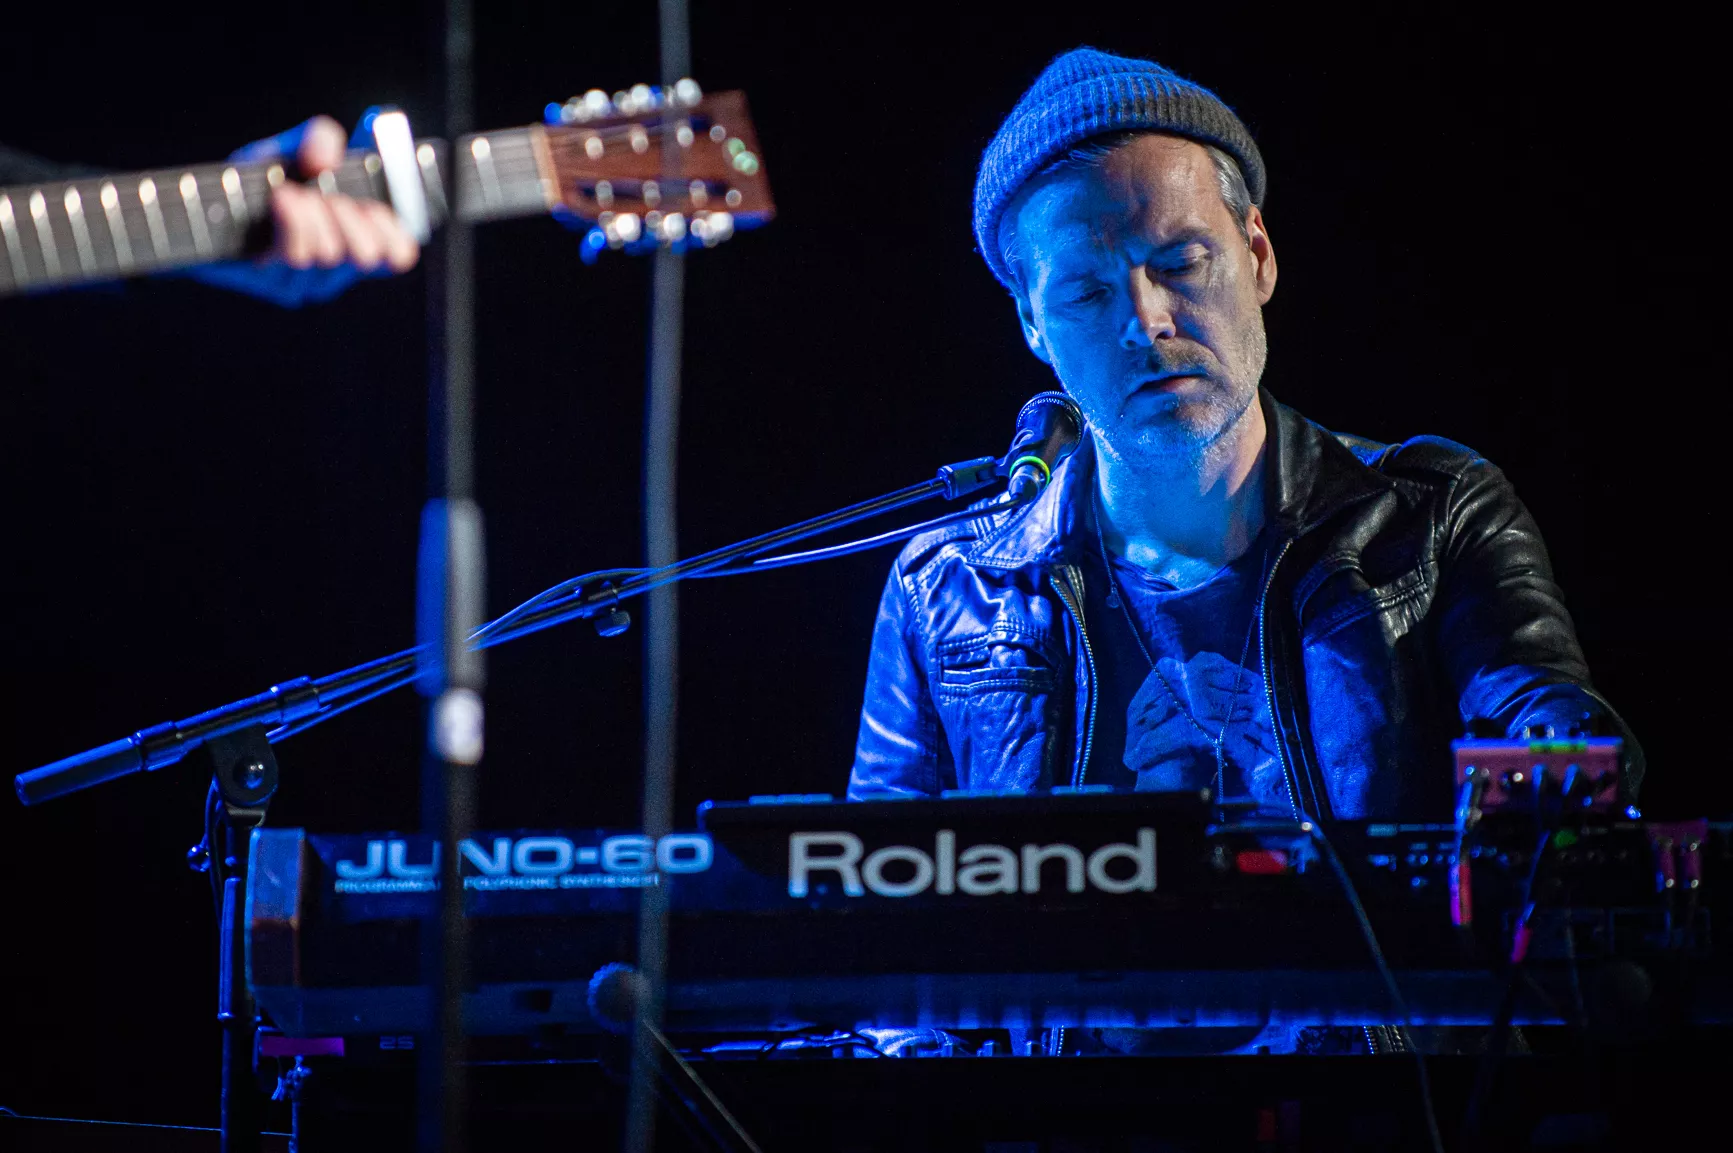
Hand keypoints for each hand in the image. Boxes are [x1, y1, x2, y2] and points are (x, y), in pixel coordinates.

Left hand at [189, 116, 419, 305]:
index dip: (396, 235)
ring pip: (327, 255)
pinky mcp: (268, 282)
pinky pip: (293, 256)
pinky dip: (293, 222)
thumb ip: (318, 138)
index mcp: (351, 242)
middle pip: (364, 257)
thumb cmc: (255, 180)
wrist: (197, 205)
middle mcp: (331, 269)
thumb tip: (327, 156)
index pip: (394, 257)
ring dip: (315, 216)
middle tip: (336, 198)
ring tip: (293, 193)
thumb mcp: (291, 149)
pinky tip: (283, 198)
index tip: (379, 207)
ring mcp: (300, 281)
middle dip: (353, 220)